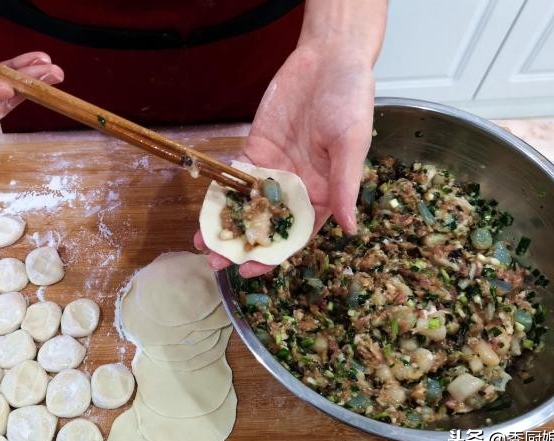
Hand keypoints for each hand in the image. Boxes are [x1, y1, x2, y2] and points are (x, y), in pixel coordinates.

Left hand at [195, 45, 374, 276]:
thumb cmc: (351, 100)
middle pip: (267, 224)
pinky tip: (205, 209)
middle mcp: (297, 187)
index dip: (275, 254)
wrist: (329, 59)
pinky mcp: (257, 149)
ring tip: (202, 243)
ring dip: (227, 224)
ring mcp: (275, 169)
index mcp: (324, 193)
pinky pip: (237, 176)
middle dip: (242, 244)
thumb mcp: (351, 144)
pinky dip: (221, 193)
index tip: (252, 269)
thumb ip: (345, 186)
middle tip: (216, 261)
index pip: (297, 233)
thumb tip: (351, 229)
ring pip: (247, 205)